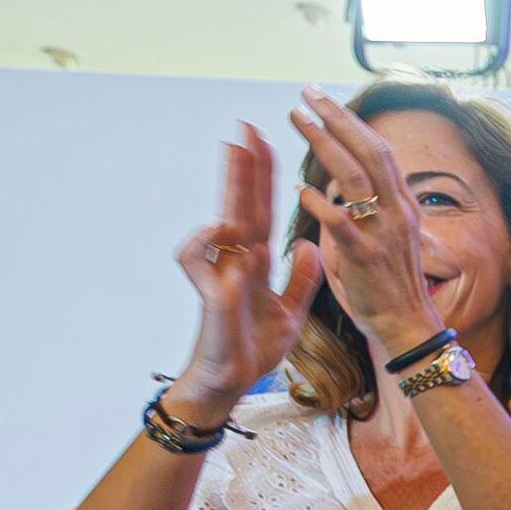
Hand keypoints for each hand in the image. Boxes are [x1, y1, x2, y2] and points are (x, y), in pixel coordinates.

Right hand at [176, 123, 326, 407]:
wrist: (232, 382)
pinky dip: (209, 244)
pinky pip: (198, 259)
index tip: (267, 141)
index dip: (265, 178)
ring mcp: (219, 275)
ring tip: (240, 163)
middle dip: (245, 168)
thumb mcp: (290, 312)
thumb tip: (312, 247)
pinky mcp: (208, 295)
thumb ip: (302, 280)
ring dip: (230, 193)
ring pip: (219, 224)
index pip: (263, 210)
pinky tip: (223, 231)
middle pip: (241, 205)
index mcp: (256, 261)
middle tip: (246, 128)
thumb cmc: (253, 347)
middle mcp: (236, 261)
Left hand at [288, 90, 444, 352]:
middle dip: (337, 118)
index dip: (352, 123)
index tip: (324, 101)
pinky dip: (321, 203)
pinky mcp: (366, 258)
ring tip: (297, 121)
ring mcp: (383, 233)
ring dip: (324, 144)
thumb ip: (367, 208)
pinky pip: (342, 223)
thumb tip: (341, 185)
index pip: (378, 151)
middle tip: (308, 94)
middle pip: (368, 151)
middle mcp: (397, 211)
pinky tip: (300, 189)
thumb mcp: (388, 237)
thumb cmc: (390, 285)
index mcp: (402, 205)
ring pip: (355, 176)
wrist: (407, 326)